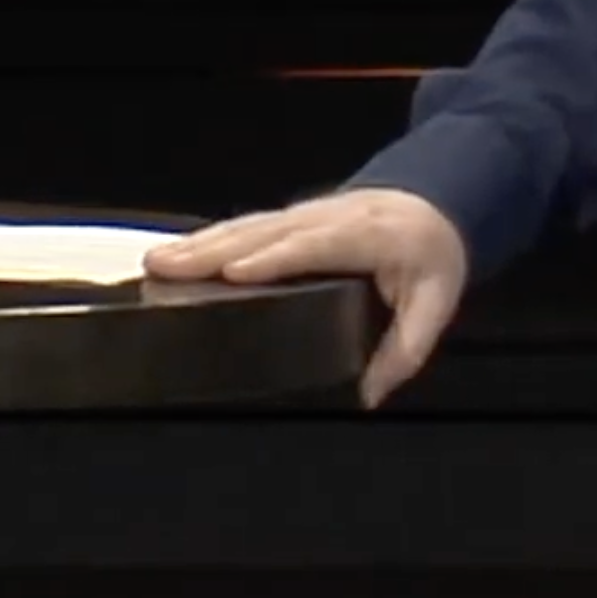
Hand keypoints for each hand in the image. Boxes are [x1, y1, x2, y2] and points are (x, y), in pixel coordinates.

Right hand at [142, 188, 468, 407]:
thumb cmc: (433, 254)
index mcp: (366, 236)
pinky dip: (211, 237)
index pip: (315, 245)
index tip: (235, 272)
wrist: (439, 202)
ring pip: (249, 226)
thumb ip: (407, 346)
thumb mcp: (437, 300)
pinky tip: (178, 252)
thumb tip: (372, 395)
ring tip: (157, 261)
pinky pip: (249, 225)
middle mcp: (329, 218)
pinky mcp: (293, 216)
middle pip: (267, 232)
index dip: (275, 257)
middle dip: (216, 250)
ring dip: (202, 243)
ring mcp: (308, 213)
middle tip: (167, 267)